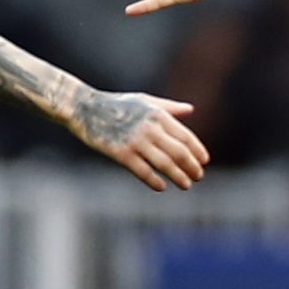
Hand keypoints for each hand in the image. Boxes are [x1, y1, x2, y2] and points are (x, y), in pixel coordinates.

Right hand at [72, 91, 209, 190]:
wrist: (84, 108)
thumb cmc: (116, 104)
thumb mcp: (145, 101)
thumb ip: (169, 107)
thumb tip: (190, 110)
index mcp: (158, 115)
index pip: (185, 137)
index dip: (198, 151)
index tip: (204, 161)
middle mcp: (150, 128)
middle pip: (179, 152)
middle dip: (192, 167)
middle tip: (199, 177)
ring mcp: (135, 142)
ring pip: (165, 164)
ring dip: (178, 177)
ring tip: (186, 185)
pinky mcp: (121, 154)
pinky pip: (143, 172)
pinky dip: (155, 181)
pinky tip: (162, 187)